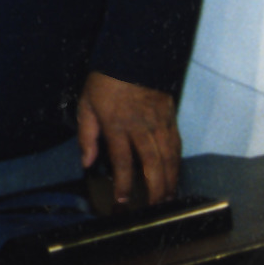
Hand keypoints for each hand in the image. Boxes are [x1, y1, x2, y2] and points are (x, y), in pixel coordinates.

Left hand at [77, 70, 179, 207]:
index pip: (123, 161)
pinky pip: (176, 145)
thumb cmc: (105, 81)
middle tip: (155, 208)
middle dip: (155, 189)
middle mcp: (141, 127)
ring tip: (168, 198)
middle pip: (152, 164)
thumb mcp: (86, 104)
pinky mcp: (171, 118)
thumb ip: (87, 135)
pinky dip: (177, 163)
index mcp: (117, 124)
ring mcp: (159, 123)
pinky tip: (176, 174)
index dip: (124, 183)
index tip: (122, 200)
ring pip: (169, 157)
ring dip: (170, 180)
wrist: (132, 57)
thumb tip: (87, 161)